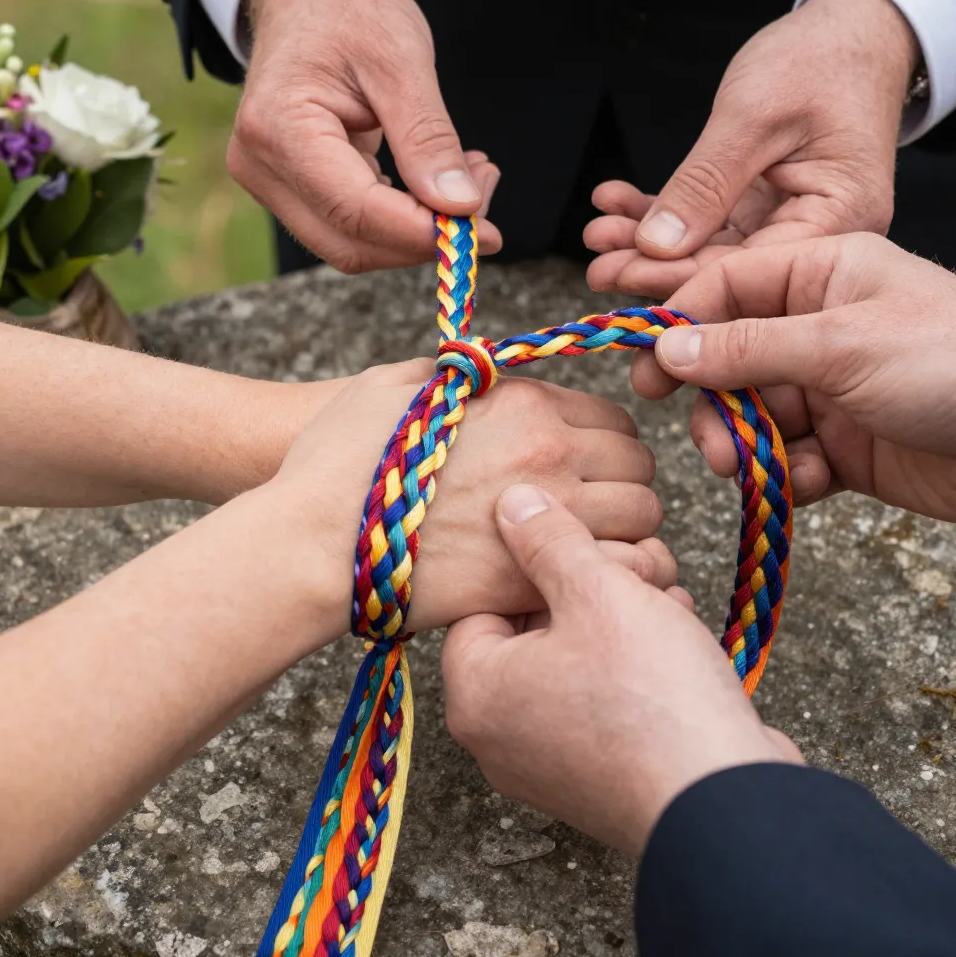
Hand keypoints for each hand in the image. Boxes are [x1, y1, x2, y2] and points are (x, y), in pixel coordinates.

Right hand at [230, 0, 503, 272]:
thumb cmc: (348, 8)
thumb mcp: (401, 60)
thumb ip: (427, 138)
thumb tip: (460, 208)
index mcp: (278, 129)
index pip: (356, 211)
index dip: (423, 233)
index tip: (485, 230)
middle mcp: (261, 166)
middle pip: (350, 243)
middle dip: (423, 237)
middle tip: (485, 198)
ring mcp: (269, 180)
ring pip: (351, 244)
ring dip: (415, 230)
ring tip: (468, 178)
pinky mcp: (289, 186)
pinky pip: (348, 224)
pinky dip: (400, 217)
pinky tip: (437, 181)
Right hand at [269, 363, 673, 634]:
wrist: (311, 545)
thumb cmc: (337, 464)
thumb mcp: (391, 385)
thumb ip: (452, 373)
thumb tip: (477, 373)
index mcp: (521, 404)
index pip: (612, 417)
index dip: (601, 443)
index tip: (584, 467)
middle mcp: (549, 452)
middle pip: (639, 464)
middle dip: (623, 484)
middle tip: (594, 509)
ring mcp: (551, 517)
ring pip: (644, 517)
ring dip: (626, 530)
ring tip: (592, 547)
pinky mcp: (537, 578)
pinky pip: (620, 571)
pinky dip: (614, 575)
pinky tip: (579, 583)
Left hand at [445, 485, 799, 854]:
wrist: (724, 801)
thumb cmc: (651, 696)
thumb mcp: (598, 591)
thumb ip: (548, 540)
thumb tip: (512, 504)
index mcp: (476, 694)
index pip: (484, 599)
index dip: (538, 560)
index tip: (588, 545)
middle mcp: (500, 740)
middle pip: (533, 629)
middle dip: (592, 586)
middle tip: (641, 566)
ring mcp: (550, 767)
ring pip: (577, 661)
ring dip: (624, 618)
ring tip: (668, 596)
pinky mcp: (601, 780)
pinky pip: (605, 703)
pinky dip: (639, 666)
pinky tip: (681, 637)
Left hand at [583, 0, 915, 298]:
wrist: (851, 26)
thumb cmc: (817, 58)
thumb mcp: (754, 116)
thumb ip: (706, 184)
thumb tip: (656, 247)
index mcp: (843, 217)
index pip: (752, 269)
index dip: (681, 279)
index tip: (621, 275)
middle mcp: (824, 230)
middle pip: (730, 267)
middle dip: (657, 265)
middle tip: (595, 267)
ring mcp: (794, 219)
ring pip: (713, 246)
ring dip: (651, 240)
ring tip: (598, 232)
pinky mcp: (769, 203)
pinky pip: (712, 219)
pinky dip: (665, 212)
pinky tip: (618, 204)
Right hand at [632, 233, 955, 537]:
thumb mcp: (840, 345)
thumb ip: (748, 348)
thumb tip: (667, 347)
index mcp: (824, 272)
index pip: (726, 285)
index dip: (680, 325)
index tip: (645, 370)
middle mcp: (823, 325)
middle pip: (731, 357)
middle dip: (712, 398)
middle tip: (700, 434)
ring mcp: (836, 388)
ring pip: (755, 414)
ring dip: (744, 443)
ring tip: (745, 466)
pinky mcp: (851, 445)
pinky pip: (792, 459)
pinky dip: (791, 475)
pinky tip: (813, 481)